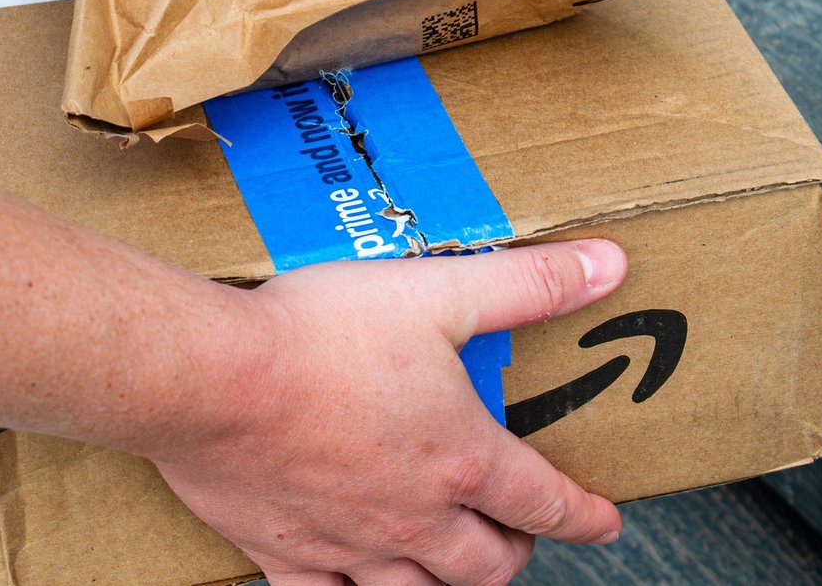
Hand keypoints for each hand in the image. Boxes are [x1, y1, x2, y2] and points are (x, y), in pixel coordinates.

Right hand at [152, 240, 627, 585]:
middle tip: (518, 534)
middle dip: (515, 553)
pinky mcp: (284, 552)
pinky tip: (352, 585)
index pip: (544, 502)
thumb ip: (527, 284)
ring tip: (449, 562)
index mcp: (460, 456)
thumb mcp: (438, 291)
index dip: (584, 514)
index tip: (605, 520)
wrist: (212, 377)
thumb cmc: (320, 334)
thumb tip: (608, 268)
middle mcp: (413, 516)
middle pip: (486, 566)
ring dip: (445, 582)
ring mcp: (348, 544)